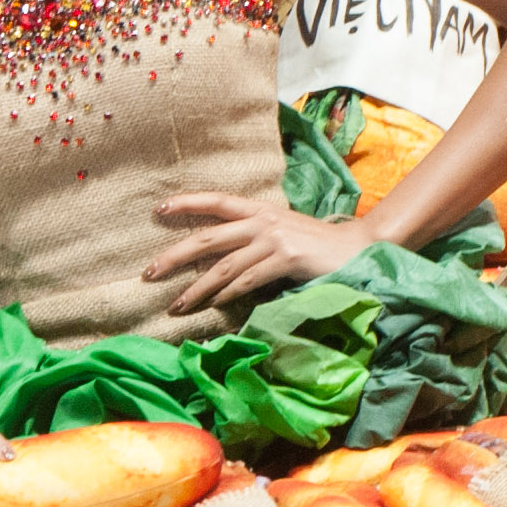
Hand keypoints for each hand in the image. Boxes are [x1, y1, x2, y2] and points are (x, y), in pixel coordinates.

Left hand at [142, 191, 360, 314]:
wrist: (358, 248)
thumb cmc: (316, 246)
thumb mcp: (281, 233)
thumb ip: (252, 239)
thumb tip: (218, 262)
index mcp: (260, 210)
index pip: (217, 201)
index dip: (187, 203)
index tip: (158, 209)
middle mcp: (263, 221)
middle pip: (209, 237)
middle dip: (175, 256)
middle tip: (148, 273)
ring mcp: (274, 239)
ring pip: (224, 266)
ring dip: (197, 289)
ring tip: (176, 305)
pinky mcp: (287, 259)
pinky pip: (248, 280)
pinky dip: (227, 295)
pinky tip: (212, 305)